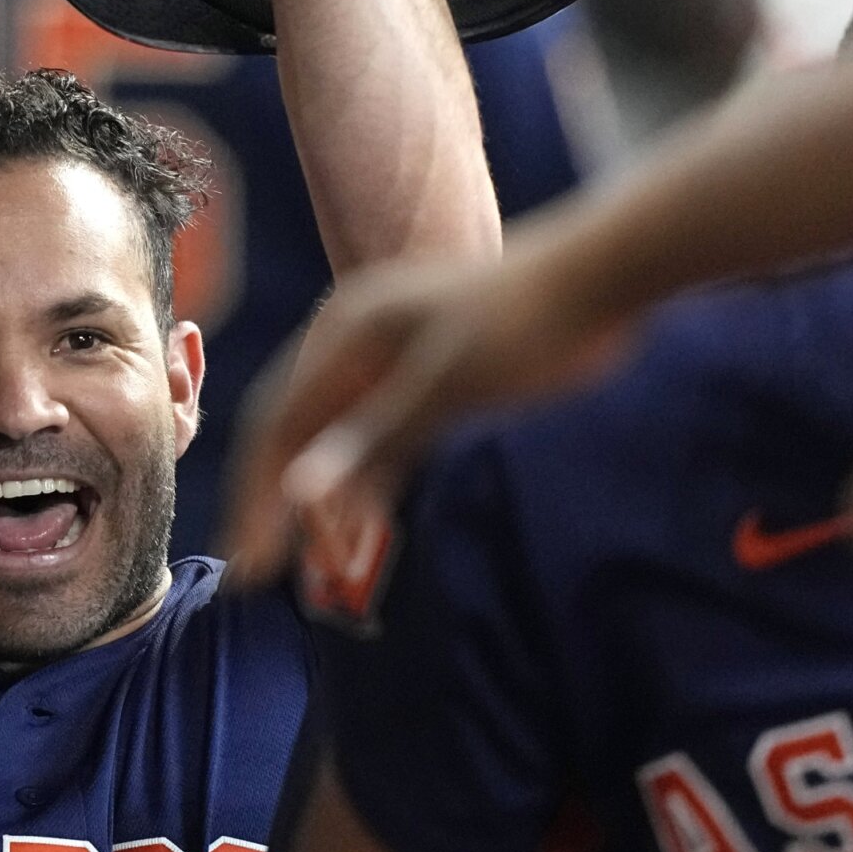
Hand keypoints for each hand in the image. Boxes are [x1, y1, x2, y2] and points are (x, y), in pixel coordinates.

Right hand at [218, 235, 634, 586]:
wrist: (601, 278)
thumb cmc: (525, 325)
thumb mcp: (446, 386)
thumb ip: (372, 440)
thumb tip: (298, 491)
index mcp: (345, 333)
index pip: (277, 425)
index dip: (256, 496)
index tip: (250, 563)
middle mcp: (353, 343)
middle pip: (294, 432)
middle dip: (276, 503)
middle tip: (264, 573)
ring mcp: (389, 359)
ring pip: (334, 440)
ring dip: (321, 500)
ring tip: (315, 564)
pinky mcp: (428, 378)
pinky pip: (375, 439)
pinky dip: (363, 484)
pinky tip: (363, 526)